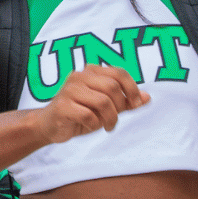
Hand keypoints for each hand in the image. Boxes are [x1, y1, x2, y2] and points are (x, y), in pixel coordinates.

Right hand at [34, 64, 148, 143]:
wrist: (50, 125)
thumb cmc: (80, 114)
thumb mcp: (106, 107)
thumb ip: (125, 101)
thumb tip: (147, 97)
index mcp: (91, 72)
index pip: (118, 73)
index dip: (132, 88)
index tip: (136, 104)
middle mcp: (79, 76)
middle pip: (112, 87)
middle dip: (119, 106)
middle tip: (115, 119)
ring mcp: (69, 90)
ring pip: (102, 101)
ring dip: (110, 118)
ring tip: (107, 126)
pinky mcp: (62, 105)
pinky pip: (88, 115)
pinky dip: (94, 124)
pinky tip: (91, 126)